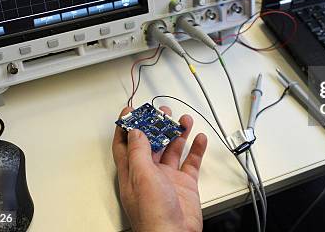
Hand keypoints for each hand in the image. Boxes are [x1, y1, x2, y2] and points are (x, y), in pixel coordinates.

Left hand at [112, 106, 207, 231]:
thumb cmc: (153, 215)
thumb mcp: (141, 176)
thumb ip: (138, 151)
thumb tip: (135, 132)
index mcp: (132, 172)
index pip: (125, 144)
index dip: (127, 126)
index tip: (131, 110)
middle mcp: (149, 173)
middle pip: (151, 143)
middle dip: (157, 125)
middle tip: (163, 111)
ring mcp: (168, 178)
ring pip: (172, 149)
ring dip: (178, 133)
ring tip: (184, 120)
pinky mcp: (185, 184)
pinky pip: (191, 162)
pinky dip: (196, 149)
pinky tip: (199, 138)